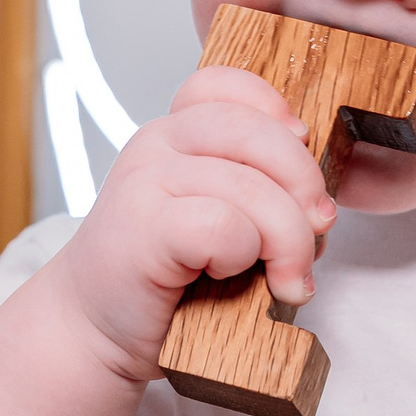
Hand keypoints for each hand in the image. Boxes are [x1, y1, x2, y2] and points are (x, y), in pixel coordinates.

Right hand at [51, 65, 335, 384]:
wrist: (94, 330)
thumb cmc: (166, 279)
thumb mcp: (215, 215)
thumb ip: (257, 189)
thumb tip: (320, 200)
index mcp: (176, 133)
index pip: (228, 85)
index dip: (276, 112)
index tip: (299, 152)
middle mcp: (157, 144)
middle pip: (258, 132)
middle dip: (305, 185)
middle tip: (318, 231)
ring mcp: (145, 182)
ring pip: (252, 188)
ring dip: (288, 241)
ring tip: (288, 279)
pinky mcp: (143, 228)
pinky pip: (224, 227)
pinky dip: (242, 256)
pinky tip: (228, 276)